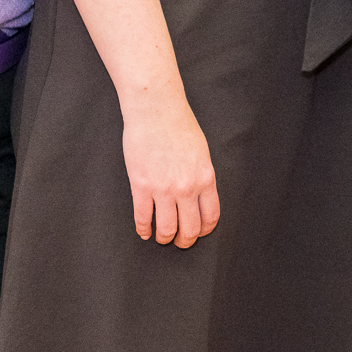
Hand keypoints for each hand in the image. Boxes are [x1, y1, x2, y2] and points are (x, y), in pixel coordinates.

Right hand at [121, 95, 219, 247]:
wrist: (156, 110)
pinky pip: (143, 217)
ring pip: (166, 229)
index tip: (198, 233)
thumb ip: (201, 176)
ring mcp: (163, 188)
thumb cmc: (179, 125)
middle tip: (179, 242)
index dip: (204, 230)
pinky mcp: (141, 186)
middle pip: (190, 229)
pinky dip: (143, 229)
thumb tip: (198, 197)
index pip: (210, 217)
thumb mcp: (201, 152)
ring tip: (162, 238)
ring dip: (164, 238)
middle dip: (185, 240)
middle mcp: (186, 187)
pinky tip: (144, 231)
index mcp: (205, 178)